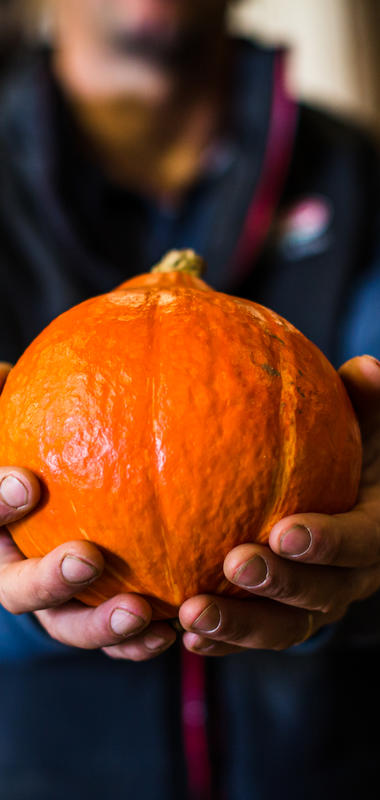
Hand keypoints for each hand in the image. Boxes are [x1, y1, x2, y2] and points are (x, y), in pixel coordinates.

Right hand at [0, 363, 175, 660]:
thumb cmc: (36, 445)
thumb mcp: (17, 421)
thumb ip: (9, 401)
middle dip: (49, 580)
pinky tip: (172, 627)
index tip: (27, 482)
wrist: (52, 492)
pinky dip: (135, 640)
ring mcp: (51, 599)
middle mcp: (11, 568)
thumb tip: (5, 369)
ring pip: (66, 623)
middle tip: (87, 558)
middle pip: (16, 590)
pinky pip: (110, 635)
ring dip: (101, 625)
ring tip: (141, 613)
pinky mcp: (90, 612)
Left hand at [179, 355, 379, 655]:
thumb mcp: (369, 431)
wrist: (350, 512)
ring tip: (189, 613)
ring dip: (238, 624)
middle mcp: (348, 579)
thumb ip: (368, 406)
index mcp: (373, 534)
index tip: (284, 529)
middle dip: (278, 584)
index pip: (359, 542)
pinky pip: (252, 638)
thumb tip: (366, 365)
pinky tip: (181, 634)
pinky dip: (222, 640)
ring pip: (281, 628)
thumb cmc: (354, 461)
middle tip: (234, 564)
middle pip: (320, 595)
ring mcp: (314, 606)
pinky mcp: (282, 620)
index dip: (327, 542)